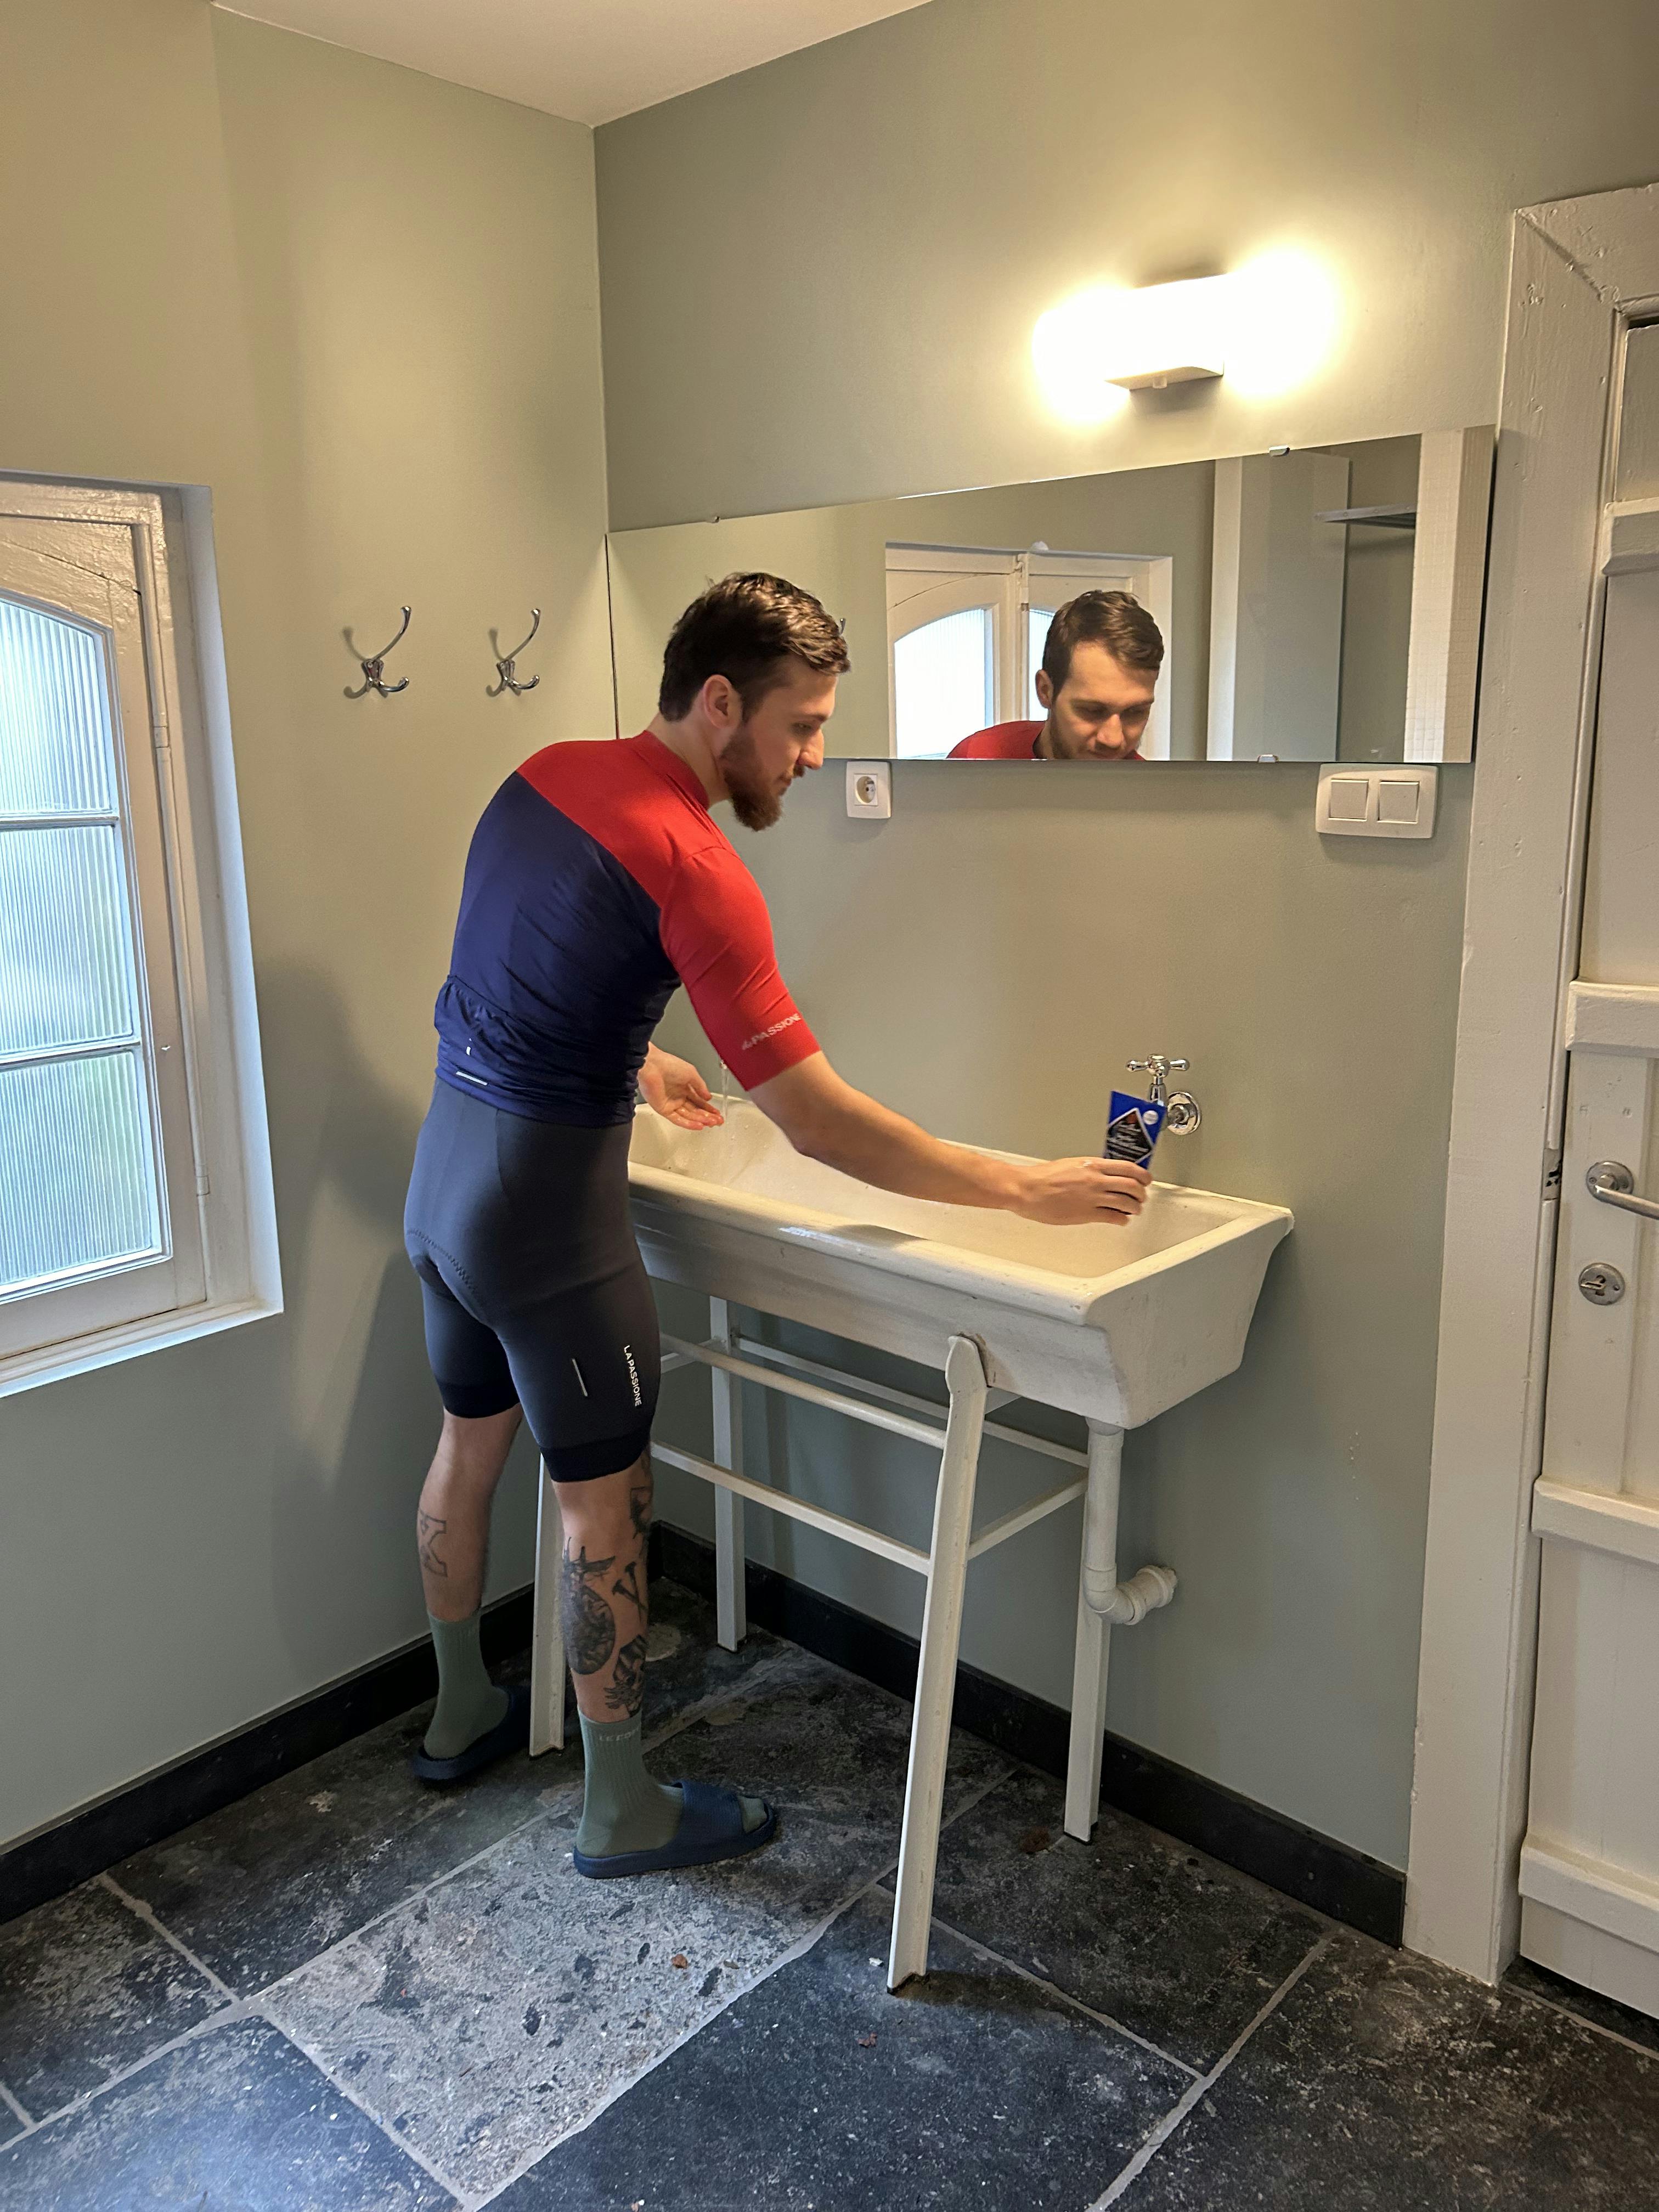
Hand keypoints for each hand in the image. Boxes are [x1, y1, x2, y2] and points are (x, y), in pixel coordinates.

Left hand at [639, 1046, 723, 1130]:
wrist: (652, 1066)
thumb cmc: (669, 1065)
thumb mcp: (691, 1073)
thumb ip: (701, 1087)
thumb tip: (708, 1097)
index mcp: (684, 1087)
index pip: (699, 1101)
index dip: (709, 1108)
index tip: (717, 1113)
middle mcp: (678, 1096)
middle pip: (695, 1110)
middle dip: (707, 1116)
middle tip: (717, 1121)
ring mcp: (671, 1103)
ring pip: (688, 1116)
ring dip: (700, 1120)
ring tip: (711, 1124)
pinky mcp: (663, 1109)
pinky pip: (677, 1119)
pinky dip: (688, 1124)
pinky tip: (698, 1125)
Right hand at [1011, 1157, 1150, 1225]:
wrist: (1027, 1189)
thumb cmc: (1042, 1177)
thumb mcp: (1071, 1164)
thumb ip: (1089, 1169)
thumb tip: (1102, 1174)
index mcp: (1092, 1165)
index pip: (1128, 1168)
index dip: (1142, 1175)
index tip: (1146, 1179)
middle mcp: (1096, 1180)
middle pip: (1132, 1186)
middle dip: (1141, 1193)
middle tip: (1142, 1197)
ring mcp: (1093, 1198)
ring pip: (1126, 1202)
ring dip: (1134, 1207)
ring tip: (1134, 1210)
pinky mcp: (1087, 1214)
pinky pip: (1113, 1217)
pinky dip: (1122, 1220)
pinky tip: (1122, 1220)